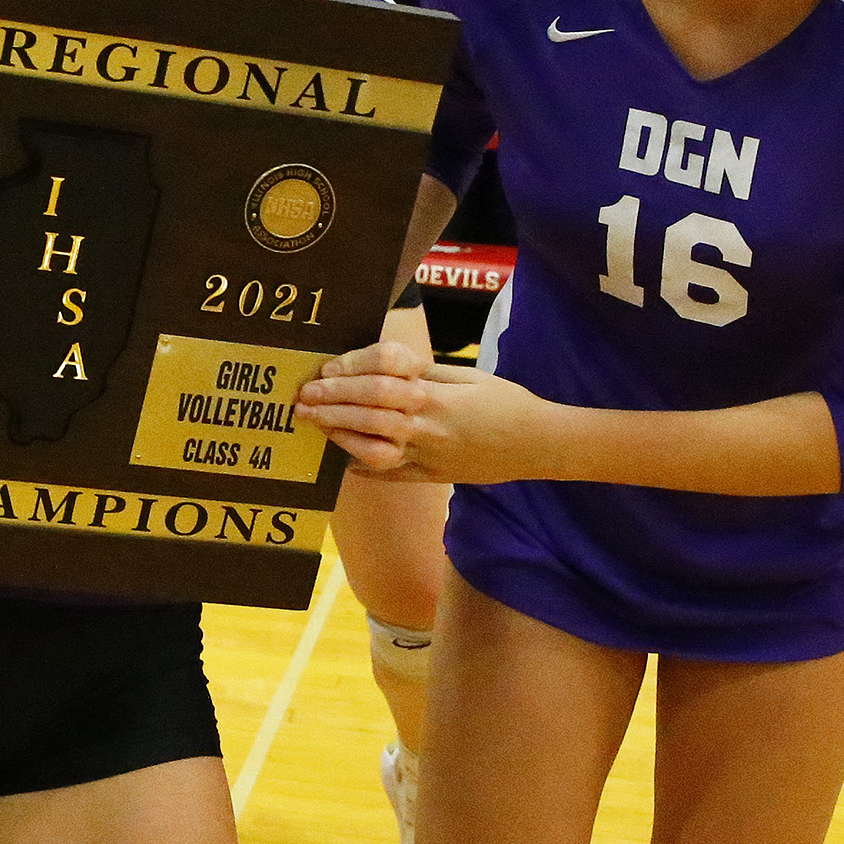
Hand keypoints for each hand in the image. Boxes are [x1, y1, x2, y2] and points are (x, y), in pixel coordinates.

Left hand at [293, 340, 556, 484]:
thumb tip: (380, 365)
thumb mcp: (466, 376)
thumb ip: (424, 373)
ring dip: (339, 435)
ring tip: (314, 425)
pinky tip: (341, 460)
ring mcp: (429, 456)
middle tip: (303, 397)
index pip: (382, 379)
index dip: (350, 373)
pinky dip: (363, 468)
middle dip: (332, 403)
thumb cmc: (505, 402)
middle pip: (370, 411)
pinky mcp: (432, 478)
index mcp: (438, 395)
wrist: (540, 444)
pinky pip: (390, 475)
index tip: (326, 369)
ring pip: (374, 447)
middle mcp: (429, 427)